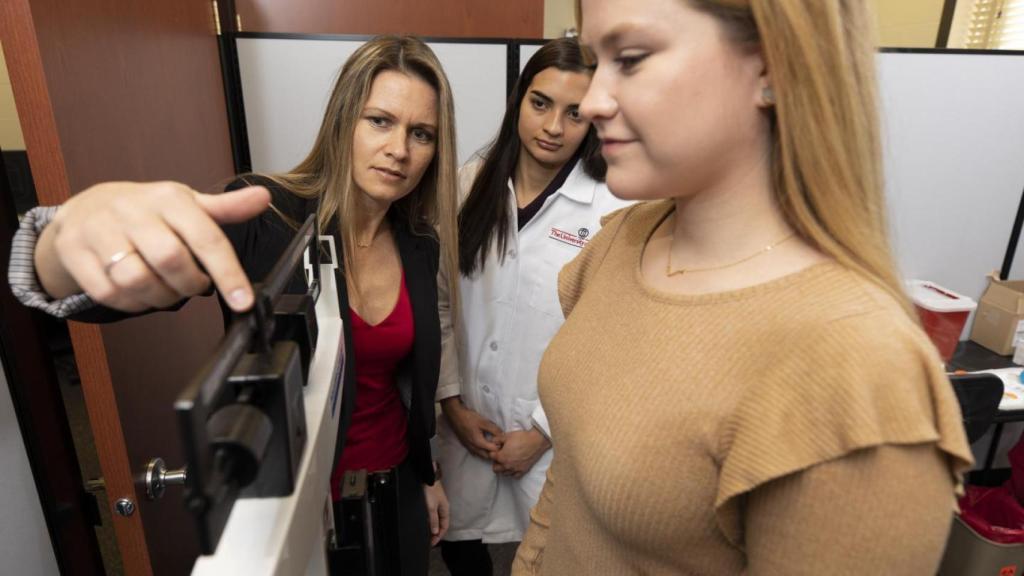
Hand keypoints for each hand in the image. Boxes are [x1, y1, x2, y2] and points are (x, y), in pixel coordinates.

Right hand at [35, 181, 269, 311]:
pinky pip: (109, 293)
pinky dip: (131, 303)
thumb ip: (226, 208)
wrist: (85, 209)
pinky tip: (140, 294)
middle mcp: (132, 210)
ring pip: (137, 280)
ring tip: (168, 291)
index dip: (228, 273)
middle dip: (189, 285)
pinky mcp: (74, 252)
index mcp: (168, 198)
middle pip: (171, 260)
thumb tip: (264, 198)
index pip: (206, 237)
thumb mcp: (186, 205)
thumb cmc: (146, 211)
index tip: (242, 301)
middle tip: (194, 286)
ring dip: (160, 297)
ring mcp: (99, 230)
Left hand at [423, 480, 449, 545]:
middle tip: (429, 541)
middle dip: (435, 533)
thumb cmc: (430, 490)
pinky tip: (425, 523)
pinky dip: (429, 521)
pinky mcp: (431, 501)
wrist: (425, 477)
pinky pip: (432, 515)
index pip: (444, 527)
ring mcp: (437, 504)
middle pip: (441, 524)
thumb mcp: (431, 507)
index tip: (433, 543)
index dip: (439, 536)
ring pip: (436, 520)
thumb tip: (434, 531)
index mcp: (445, 510)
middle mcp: (442, 508)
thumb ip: (433, 520)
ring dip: (432, 527)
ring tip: (426, 535)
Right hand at [441, 397, 504, 459]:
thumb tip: (502, 435)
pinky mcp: (465, 445)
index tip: (503, 442)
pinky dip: (482, 451)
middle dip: (494, 453)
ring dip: (487, 453)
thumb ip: (494, 429)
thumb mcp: (484, 422)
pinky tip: (484, 445)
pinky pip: (475, 452)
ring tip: (493, 446)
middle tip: (499, 445)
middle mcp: (473, 447)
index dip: (499, 447)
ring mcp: (468, 447)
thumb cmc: (469, 418)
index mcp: (478, 442)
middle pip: (486, 456)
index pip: (492, 450)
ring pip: (480, 455)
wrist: (455, 415)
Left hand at [490, 428, 550, 478]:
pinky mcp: (523, 471)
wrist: (536, 441)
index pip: (491, 457)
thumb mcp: (506, 436)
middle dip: (496, 462)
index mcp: (502, 457)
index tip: (496, 449)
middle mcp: (507, 465)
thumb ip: (496, 439)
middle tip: (500, 456)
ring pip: (504, 473)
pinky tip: (514, 466)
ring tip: (507, 461)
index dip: (493, 452)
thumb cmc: (521, 437)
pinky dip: (512, 472)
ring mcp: (515, 469)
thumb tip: (492, 442)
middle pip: (495, 468)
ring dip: (503, 468)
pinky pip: (514, 476)